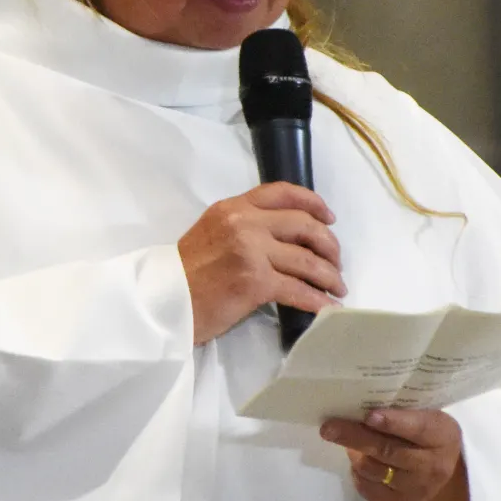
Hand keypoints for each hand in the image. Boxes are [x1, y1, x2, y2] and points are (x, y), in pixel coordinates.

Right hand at [178, 182, 344, 344]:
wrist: (163, 302)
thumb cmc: (185, 273)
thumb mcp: (211, 233)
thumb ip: (243, 227)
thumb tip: (283, 237)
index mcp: (234, 207)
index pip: (282, 193)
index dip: (313, 202)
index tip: (329, 217)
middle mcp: (245, 223)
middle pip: (304, 225)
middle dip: (329, 244)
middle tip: (336, 261)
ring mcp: (251, 251)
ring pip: (306, 260)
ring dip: (328, 276)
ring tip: (337, 287)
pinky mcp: (255, 282)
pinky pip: (298, 290)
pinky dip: (318, 300)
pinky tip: (327, 308)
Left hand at [321, 409, 468, 500]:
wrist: (445, 469)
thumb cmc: (430, 433)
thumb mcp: (428, 415)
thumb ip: (403, 410)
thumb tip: (361, 403)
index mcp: (441, 435)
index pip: (417, 428)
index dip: (392, 422)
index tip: (369, 415)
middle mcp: (431, 465)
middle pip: (388, 450)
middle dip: (355, 437)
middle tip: (329, 428)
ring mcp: (416, 488)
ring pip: (374, 470)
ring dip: (355, 453)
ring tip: (347, 441)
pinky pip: (369, 489)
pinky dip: (358, 473)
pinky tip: (358, 459)